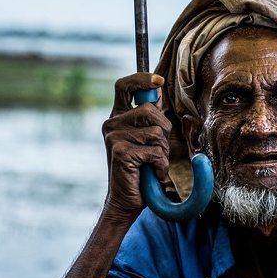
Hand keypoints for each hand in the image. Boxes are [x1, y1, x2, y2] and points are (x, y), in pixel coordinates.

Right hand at [100, 73, 170, 216]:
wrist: (126, 199)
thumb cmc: (141, 168)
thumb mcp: (146, 138)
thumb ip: (150, 117)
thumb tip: (158, 91)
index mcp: (118, 116)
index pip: (124, 86)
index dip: (141, 78)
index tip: (159, 80)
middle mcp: (112, 123)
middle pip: (149, 110)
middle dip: (164, 129)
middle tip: (158, 149)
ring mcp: (114, 137)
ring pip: (156, 132)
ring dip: (163, 150)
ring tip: (153, 163)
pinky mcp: (120, 152)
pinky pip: (154, 151)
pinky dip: (160, 165)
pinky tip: (151, 173)